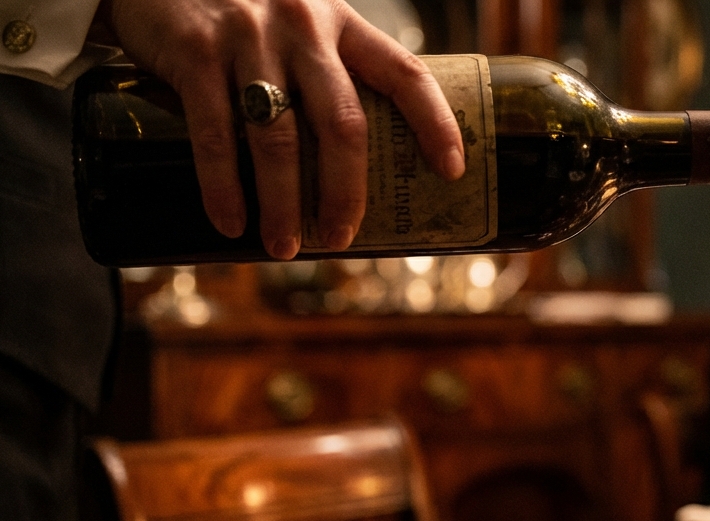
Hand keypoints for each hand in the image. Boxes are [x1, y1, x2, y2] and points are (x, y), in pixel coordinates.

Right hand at [101, 0, 465, 258]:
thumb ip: (328, 69)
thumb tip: (355, 160)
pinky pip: (215, 134)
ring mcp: (249, 37)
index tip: (452, 172)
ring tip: (284, 248)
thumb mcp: (299, 20)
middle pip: (344, 124)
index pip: (405, 74)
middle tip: (341, 239)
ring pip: (279, 139)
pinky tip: (230, 222)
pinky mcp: (196, 51)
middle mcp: (304, 27)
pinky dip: (223, 187)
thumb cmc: (240, 6)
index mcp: (342, 23)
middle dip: (346, 193)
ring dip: (282, 204)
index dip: (435, 124)